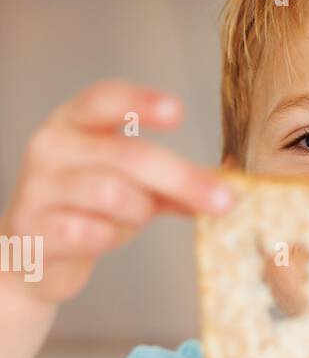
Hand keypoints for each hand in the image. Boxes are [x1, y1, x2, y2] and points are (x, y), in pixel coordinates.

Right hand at [1, 79, 232, 305]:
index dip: (140, 102)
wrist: (36, 258)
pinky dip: (107, 235)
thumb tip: (226, 189)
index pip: (105, 99)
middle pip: (127, 154)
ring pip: (110, 193)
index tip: (178, 112)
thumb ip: (173, 186)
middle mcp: (51, 147)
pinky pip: (86, 231)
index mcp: (74, 123)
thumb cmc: (89, 211)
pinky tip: (103, 236)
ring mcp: (38, 188)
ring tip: (134, 217)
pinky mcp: (33, 229)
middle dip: (181, 178)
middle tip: (224, 201)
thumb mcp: (134, 190)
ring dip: (138, 210)